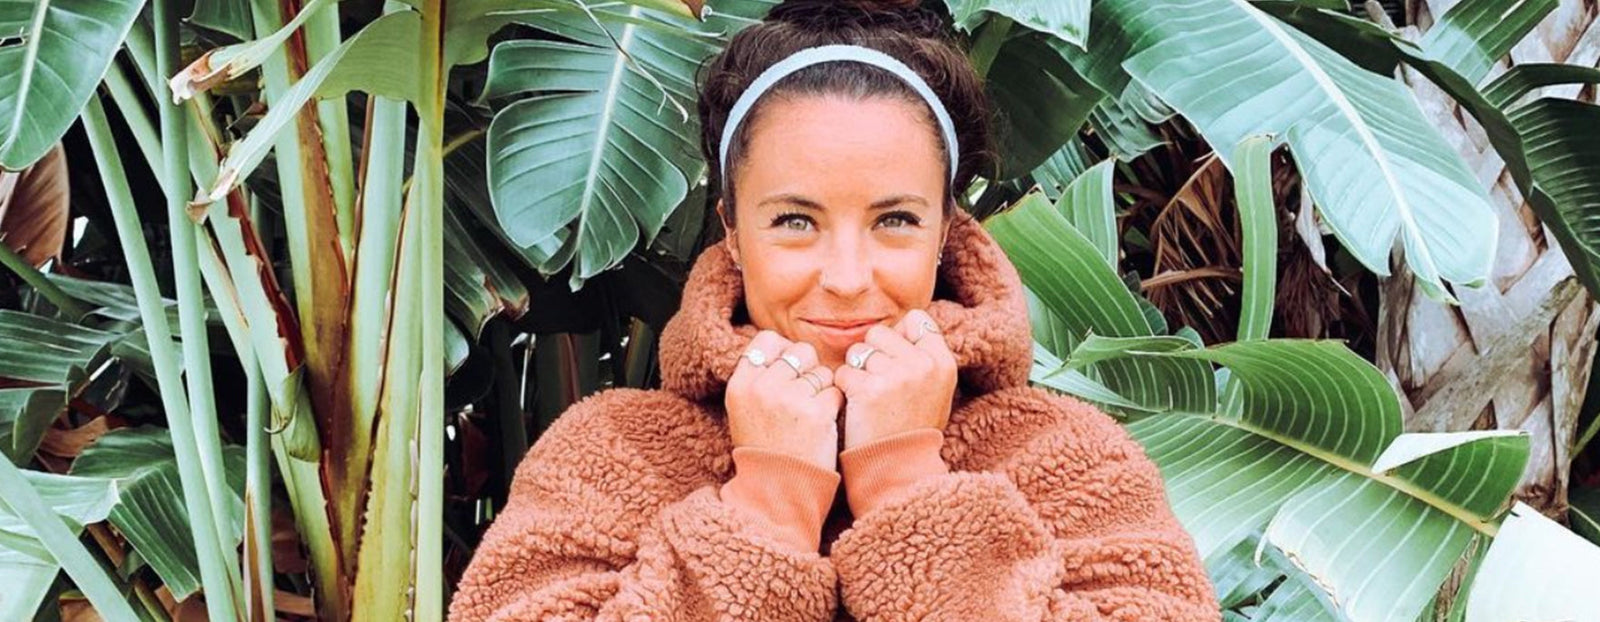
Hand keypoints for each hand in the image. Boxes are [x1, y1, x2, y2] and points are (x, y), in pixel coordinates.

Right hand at [725, 330, 841, 471]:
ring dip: (822, 389)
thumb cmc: (764, 449)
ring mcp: (790, 398)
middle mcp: (763, 386)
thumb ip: (758, 377)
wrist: (777, 490)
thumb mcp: (744, 409)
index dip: (784, 351)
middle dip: (808, 369)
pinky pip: (836, 392)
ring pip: (822, 371)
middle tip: (803, 396)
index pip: (767, 340)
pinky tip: (822, 424)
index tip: (788, 370)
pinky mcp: (817, 412)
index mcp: (741, 384)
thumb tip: (783, 347)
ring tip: (808, 415)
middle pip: (800, 351)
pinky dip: (834, 406)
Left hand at [834, 309, 956, 449]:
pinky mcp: (869, 388)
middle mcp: (923, 364)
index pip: (917, 319)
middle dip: (872, 354)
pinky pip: (843, 372)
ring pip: (858, 351)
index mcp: (942, 362)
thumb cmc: (912, 428)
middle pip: (880, 332)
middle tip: (880, 385)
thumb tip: (904, 325)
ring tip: (870, 399)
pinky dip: (844, 388)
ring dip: (857, 372)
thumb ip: (923, 358)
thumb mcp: (935, 390)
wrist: (897, 469)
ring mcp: (897, 375)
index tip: (895, 358)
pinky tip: (857, 408)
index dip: (900, 335)